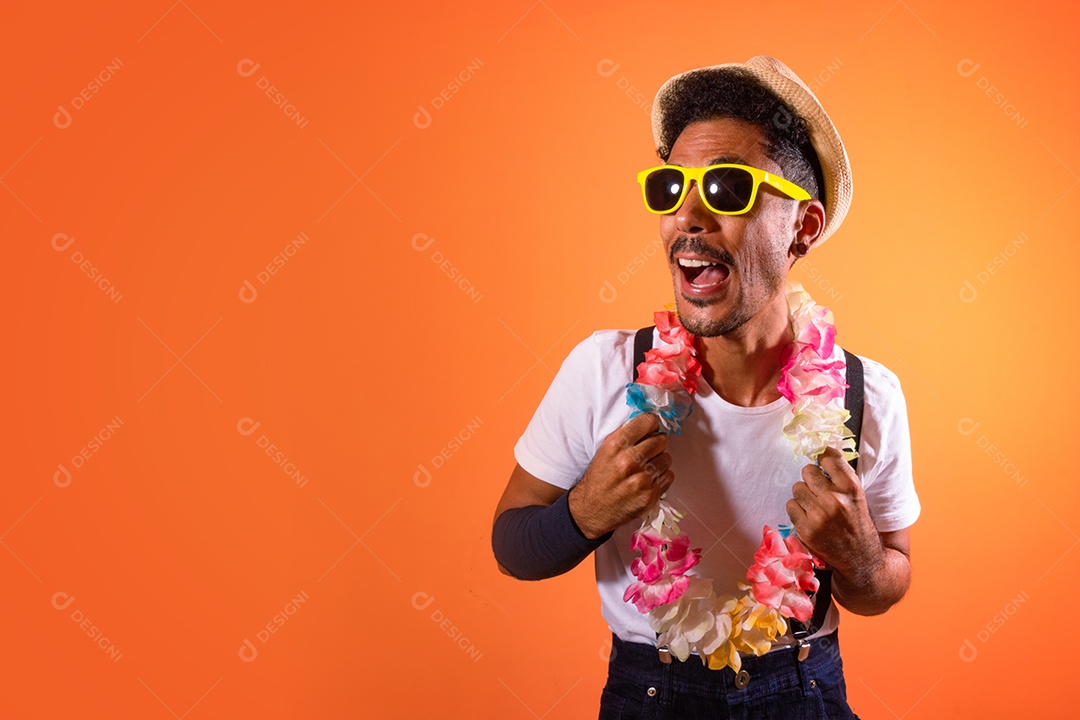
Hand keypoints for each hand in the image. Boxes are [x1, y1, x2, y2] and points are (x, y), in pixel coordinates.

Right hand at [567, 413, 673, 539]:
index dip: (652, 425)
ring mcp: (640, 479)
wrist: (591, 509)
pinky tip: (649, 481)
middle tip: (649, 452)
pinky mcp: (649, 495)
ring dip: (660, 462)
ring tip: (646, 469)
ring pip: (667, 458)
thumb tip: (649, 421)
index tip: (651, 430)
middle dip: (657, 445)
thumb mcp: (605, 450)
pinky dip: (662, 478)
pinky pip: (669, 476)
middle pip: (662, 440)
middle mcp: (628, 460)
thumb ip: (625, 435)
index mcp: (615, 445)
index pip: (648, 422)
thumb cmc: (599, 478)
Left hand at [785, 446, 884, 580]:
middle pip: (807, 471)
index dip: (823, 459)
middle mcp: (835, 499)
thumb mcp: (857, 496)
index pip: (829, 457)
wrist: (860, 559)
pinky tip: (809, 517)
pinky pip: (790, 505)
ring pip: (797, 488)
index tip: (823, 464)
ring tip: (814, 505)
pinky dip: (797, 510)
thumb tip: (822, 450)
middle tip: (818, 490)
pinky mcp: (806, 528)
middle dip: (811, 478)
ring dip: (803, 495)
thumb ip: (841, 476)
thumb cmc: (857, 523)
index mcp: (851, 488)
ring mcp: (819, 514)